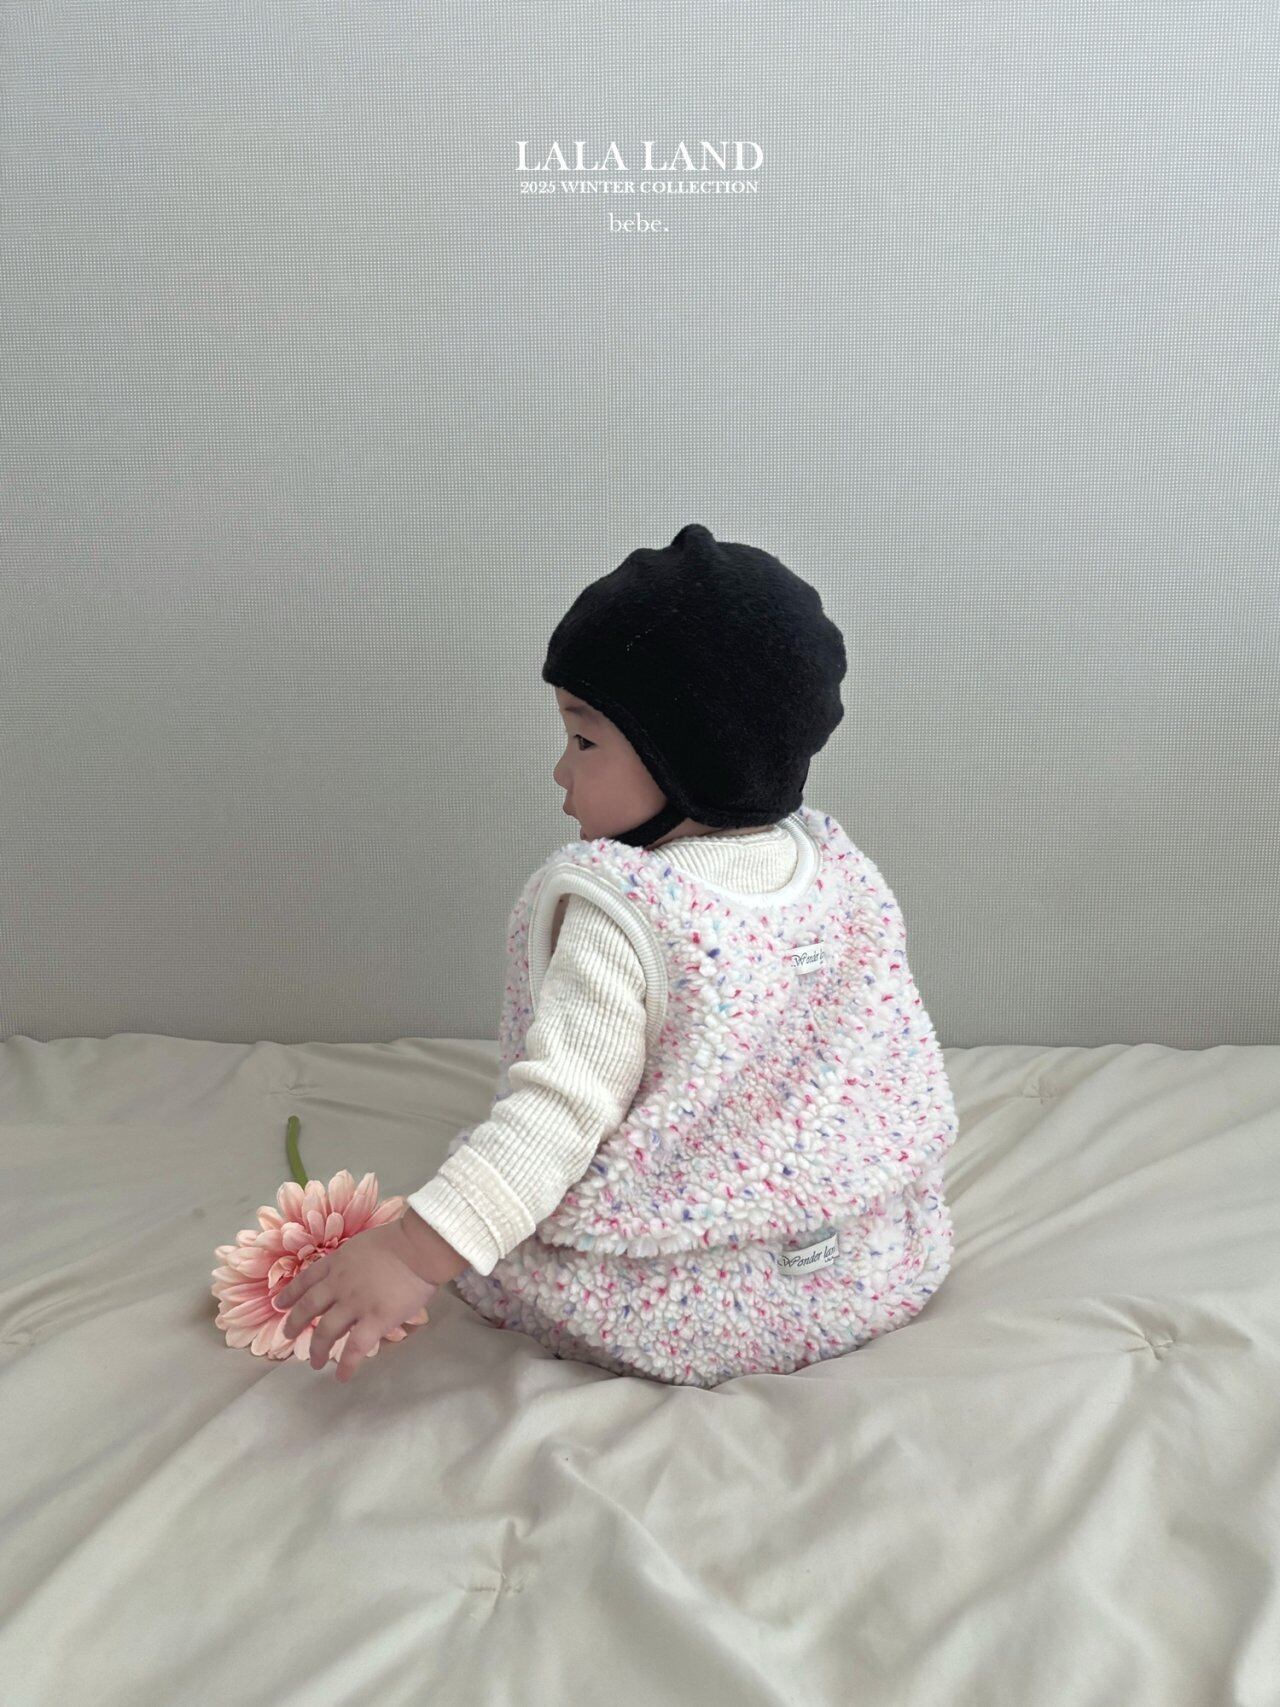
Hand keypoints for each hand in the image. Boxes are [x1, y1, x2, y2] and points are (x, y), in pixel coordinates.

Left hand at [274, 1217, 438, 1382]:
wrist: (418, 1247)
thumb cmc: (400, 1240)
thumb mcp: (364, 1244)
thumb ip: (353, 1261)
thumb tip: (356, 1273)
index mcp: (337, 1262)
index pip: (306, 1279)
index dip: (291, 1293)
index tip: (280, 1304)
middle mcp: (339, 1285)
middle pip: (308, 1308)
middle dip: (295, 1324)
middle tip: (288, 1335)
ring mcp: (354, 1304)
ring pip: (325, 1332)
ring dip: (316, 1350)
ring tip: (314, 1363)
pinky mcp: (374, 1321)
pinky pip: (355, 1348)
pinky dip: (347, 1365)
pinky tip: (342, 1376)